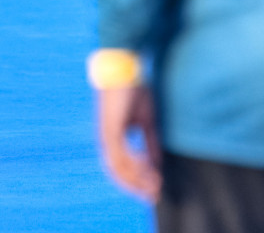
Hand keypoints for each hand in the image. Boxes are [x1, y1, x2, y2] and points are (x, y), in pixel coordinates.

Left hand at [96, 84, 161, 203]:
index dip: (137, 180)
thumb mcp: (146, 120)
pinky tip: (148, 170)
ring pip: (118, 167)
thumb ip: (150, 142)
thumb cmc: (134, 90)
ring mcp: (106, 134)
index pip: (121, 166)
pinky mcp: (110, 128)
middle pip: (117, 172)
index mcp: (113, 136)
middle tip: (154, 196)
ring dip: (136, 179)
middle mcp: (106, 138)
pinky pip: (119, 155)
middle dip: (136, 186)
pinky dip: (133, 166)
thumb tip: (157, 163)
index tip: (155, 190)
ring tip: (154, 186)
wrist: (124, 67)